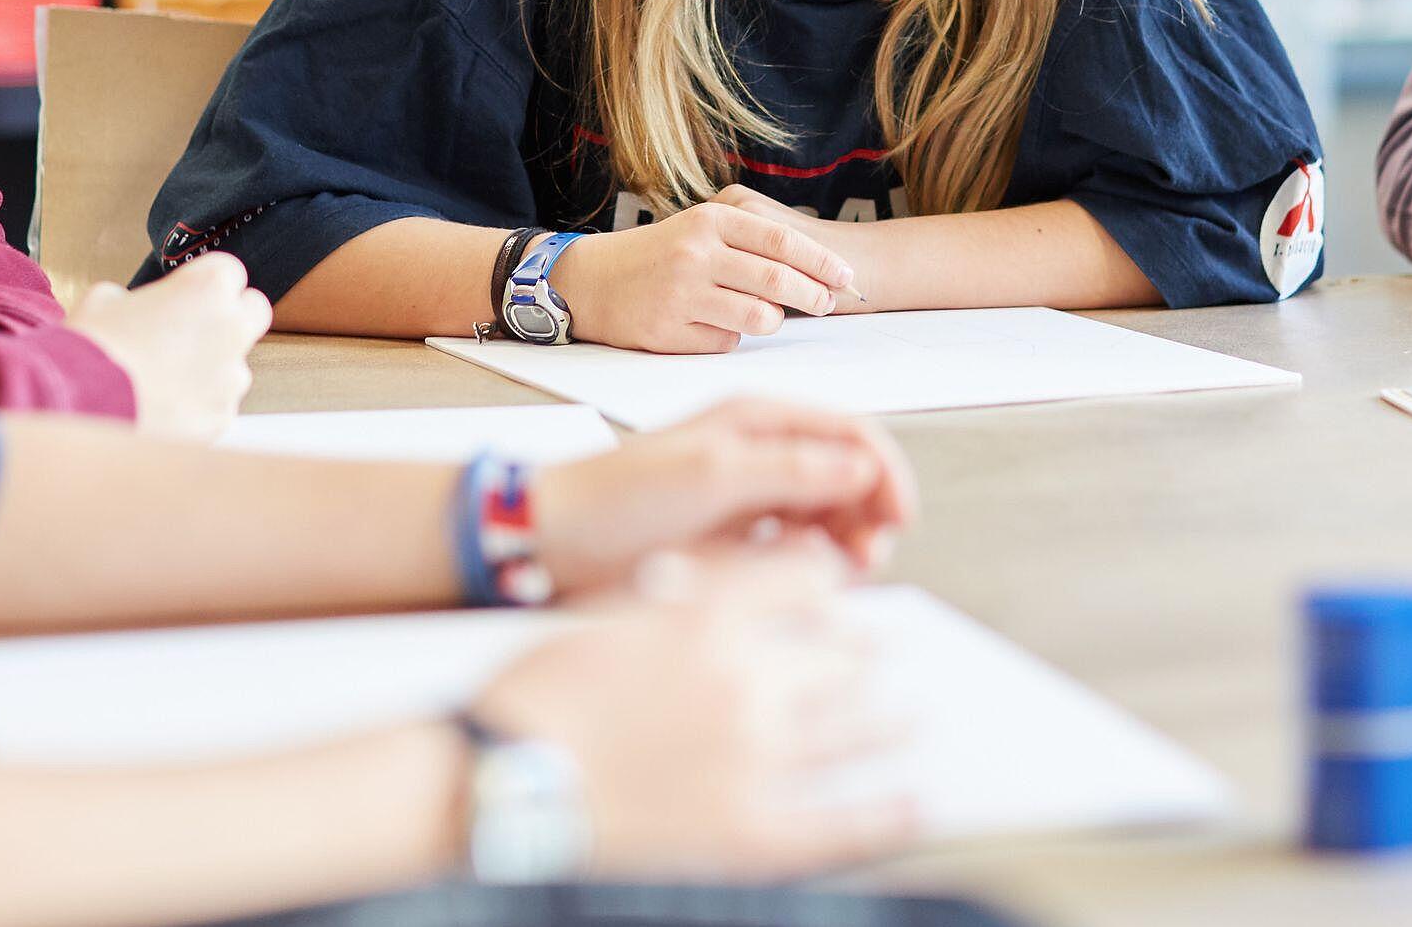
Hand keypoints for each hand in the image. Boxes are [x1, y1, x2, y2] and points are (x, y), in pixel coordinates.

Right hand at [67, 252, 271, 438]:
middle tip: (191, 332)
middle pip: (254, 311)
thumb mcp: (104, 300)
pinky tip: (161, 410)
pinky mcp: (221, 417)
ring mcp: (230, 376)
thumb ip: (140, 299)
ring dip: (211, 369)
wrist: (77, 403)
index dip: (204, 284)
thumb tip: (138, 310)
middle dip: (230, 318)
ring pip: (235, 365)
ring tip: (162, 381)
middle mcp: (230, 327)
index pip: (228, 272)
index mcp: (206, 287)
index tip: (185, 296)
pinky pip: (218, 406)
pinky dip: (198, 408)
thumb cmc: (89, 345)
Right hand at [470, 543, 915, 880]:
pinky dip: (886, 813)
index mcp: (705, 618)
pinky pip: (842, 823)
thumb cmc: (538, 699)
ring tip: (910, 717)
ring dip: (890, 720)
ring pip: (855, 728)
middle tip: (883, 654)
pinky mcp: (750, 834)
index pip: (804, 577)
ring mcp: (754, 760)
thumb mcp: (609, 614)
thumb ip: (682, 590)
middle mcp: (743, 680)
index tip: (835, 591)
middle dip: (865, 650)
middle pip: (840, 651)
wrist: (498, 783)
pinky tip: (913, 803)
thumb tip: (733, 576)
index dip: (827, 581)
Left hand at [533, 398, 917, 593]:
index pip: (850, 432)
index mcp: (757, 418)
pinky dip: (815, 557)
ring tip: (849, 571)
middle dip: (870, 510)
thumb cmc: (620, 497)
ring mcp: (747, 489)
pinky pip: (794, 540)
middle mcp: (759, 448)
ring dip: (847, 537)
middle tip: (873, 556)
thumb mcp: (712, 477)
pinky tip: (812, 578)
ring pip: (825, 510)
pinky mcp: (733, 530)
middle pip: (846, 473)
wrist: (554, 536)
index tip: (899, 518)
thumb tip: (862, 470)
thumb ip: (790, 471)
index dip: (884, 472)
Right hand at [549, 201, 856, 352]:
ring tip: (768, 316)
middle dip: (814, 296)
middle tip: (829, 304)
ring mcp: (681, 294)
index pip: (782, 241)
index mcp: (710, 221)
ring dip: (773, 321)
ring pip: (758, 318)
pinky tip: (715, 326)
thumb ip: (749, 240)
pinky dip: (731, 338)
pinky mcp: (668, 331)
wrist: (590, 280)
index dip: (822, 260)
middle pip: (778, 281)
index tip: (847, 275)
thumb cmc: (658, 254)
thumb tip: (814, 265)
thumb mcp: (700, 229)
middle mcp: (696, 254)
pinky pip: (725, 343)